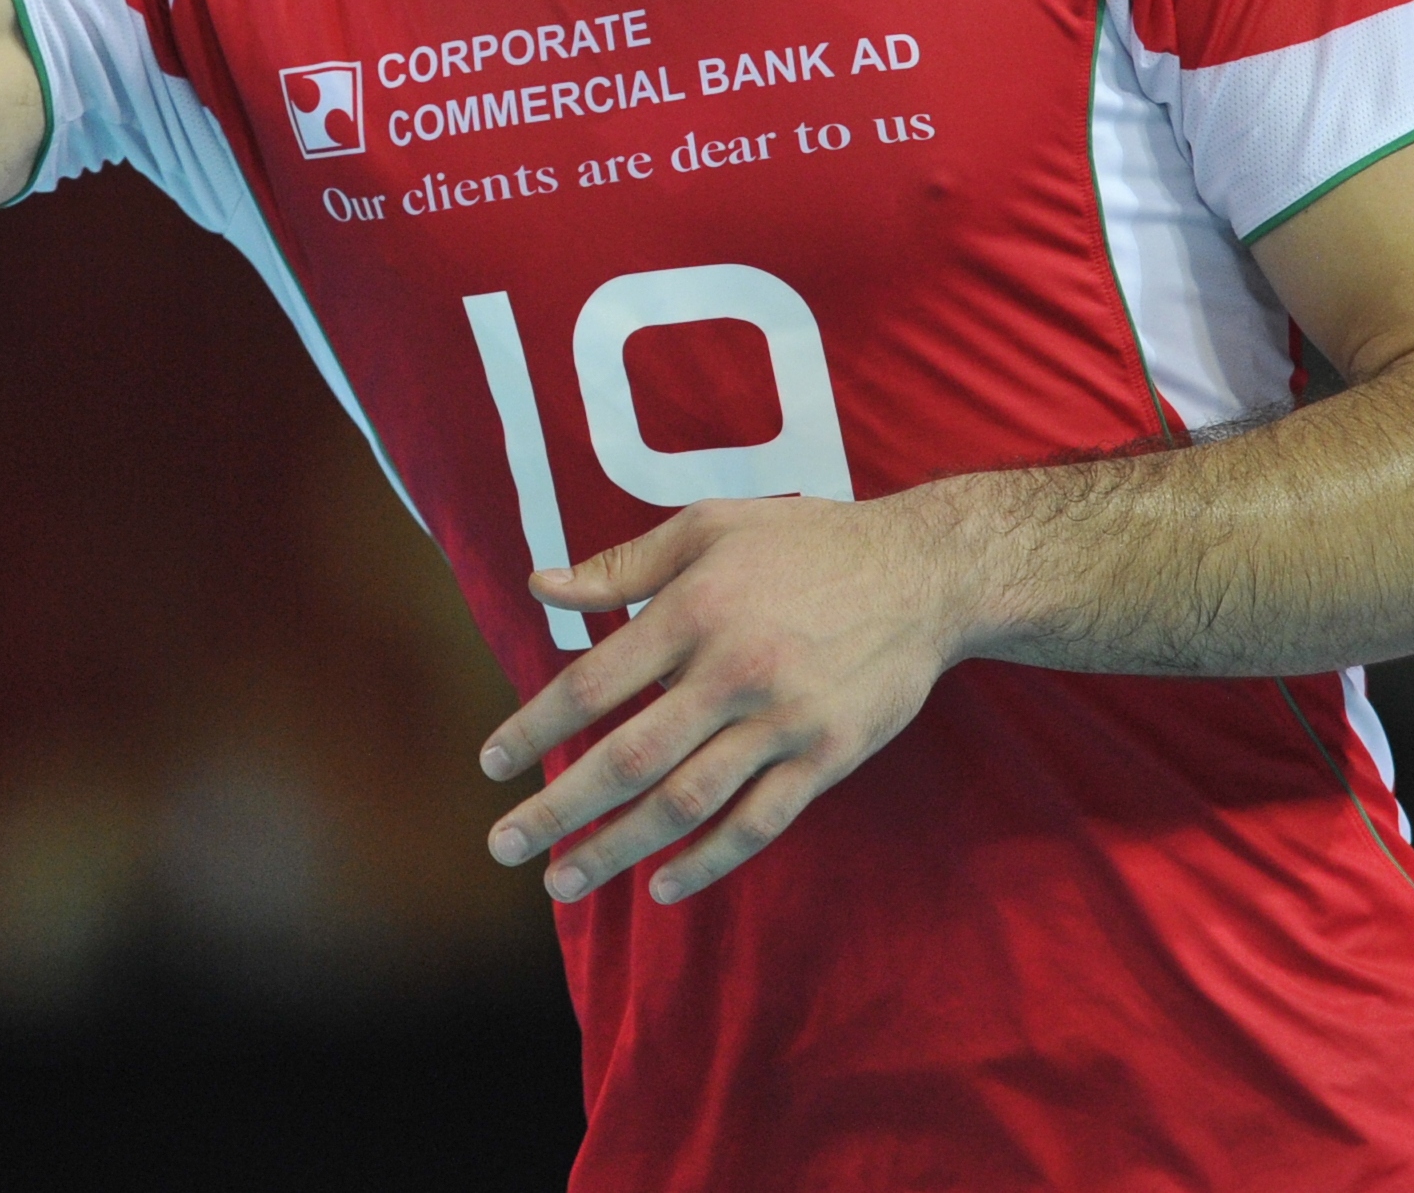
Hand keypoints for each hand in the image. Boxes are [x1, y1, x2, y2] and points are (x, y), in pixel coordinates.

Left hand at [478, 493, 967, 903]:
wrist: (923, 573)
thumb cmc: (802, 544)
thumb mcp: (708, 527)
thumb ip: (621, 567)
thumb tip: (539, 586)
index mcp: (694, 611)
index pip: (592, 685)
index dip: (535, 730)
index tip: (490, 766)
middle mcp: (733, 672)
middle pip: (629, 758)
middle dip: (559, 809)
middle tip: (504, 846)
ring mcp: (784, 722)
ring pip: (688, 802)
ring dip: (620, 848)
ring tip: (564, 881)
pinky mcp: (829, 756)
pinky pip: (760, 821)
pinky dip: (710, 860)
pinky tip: (662, 886)